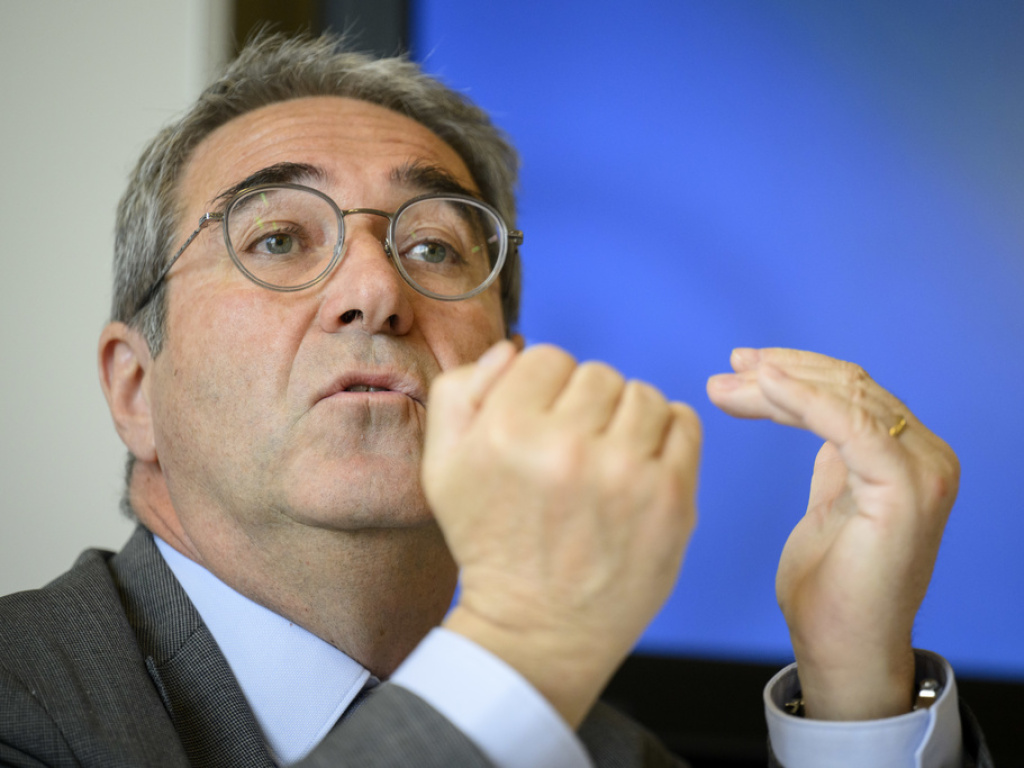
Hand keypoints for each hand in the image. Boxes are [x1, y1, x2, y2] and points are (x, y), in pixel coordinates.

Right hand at [423, 341, 700, 725]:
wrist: (537, 627)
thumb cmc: (490, 540)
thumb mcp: (442, 466)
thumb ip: (459, 392)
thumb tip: (512, 349)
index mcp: (505, 431)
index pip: (547, 356)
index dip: (542, 388)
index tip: (540, 426)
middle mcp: (567, 446)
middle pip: (598, 373)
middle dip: (584, 405)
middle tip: (572, 452)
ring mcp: (626, 473)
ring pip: (643, 394)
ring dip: (627, 419)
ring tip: (607, 460)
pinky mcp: (672, 498)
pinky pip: (685, 422)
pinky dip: (666, 435)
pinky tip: (640, 465)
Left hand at [707, 348, 958, 719]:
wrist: (843, 651)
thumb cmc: (831, 591)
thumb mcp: (828, 507)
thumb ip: (833, 462)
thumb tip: (808, 415)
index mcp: (908, 459)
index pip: (850, 394)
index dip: (795, 373)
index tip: (739, 368)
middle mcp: (925, 457)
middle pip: (846, 388)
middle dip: (778, 374)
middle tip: (724, 373)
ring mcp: (921, 471)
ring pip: (845, 397)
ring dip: (778, 384)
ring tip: (725, 385)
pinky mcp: (904, 489)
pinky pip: (850, 425)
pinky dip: (805, 399)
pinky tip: (765, 385)